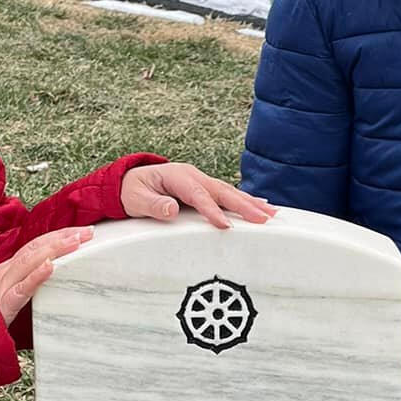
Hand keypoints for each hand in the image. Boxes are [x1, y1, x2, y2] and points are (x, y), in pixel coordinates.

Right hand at [0, 227, 93, 324]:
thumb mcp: (7, 295)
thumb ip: (25, 283)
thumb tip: (51, 274)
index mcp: (8, 268)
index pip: (36, 245)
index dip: (57, 235)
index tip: (80, 231)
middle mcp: (6, 271)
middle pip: (36, 247)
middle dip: (62, 236)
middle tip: (88, 231)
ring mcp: (4, 285)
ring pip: (29, 261)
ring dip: (54, 248)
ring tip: (75, 241)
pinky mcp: (4, 303)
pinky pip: (21, 287)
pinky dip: (36, 275)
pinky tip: (50, 266)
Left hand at [121, 162, 273, 229]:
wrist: (129, 182)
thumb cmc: (132, 190)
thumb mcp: (135, 199)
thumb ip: (153, 205)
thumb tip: (170, 208)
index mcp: (177, 176)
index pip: (198, 194)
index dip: (212, 210)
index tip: (225, 225)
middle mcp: (192, 176)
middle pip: (221, 191)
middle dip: (244, 205)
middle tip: (264, 218)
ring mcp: (200, 180)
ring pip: (228, 192)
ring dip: (250, 202)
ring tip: (271, 213)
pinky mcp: (204, 188)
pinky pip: (226, 194)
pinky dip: (244, 200)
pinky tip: (260, 206)